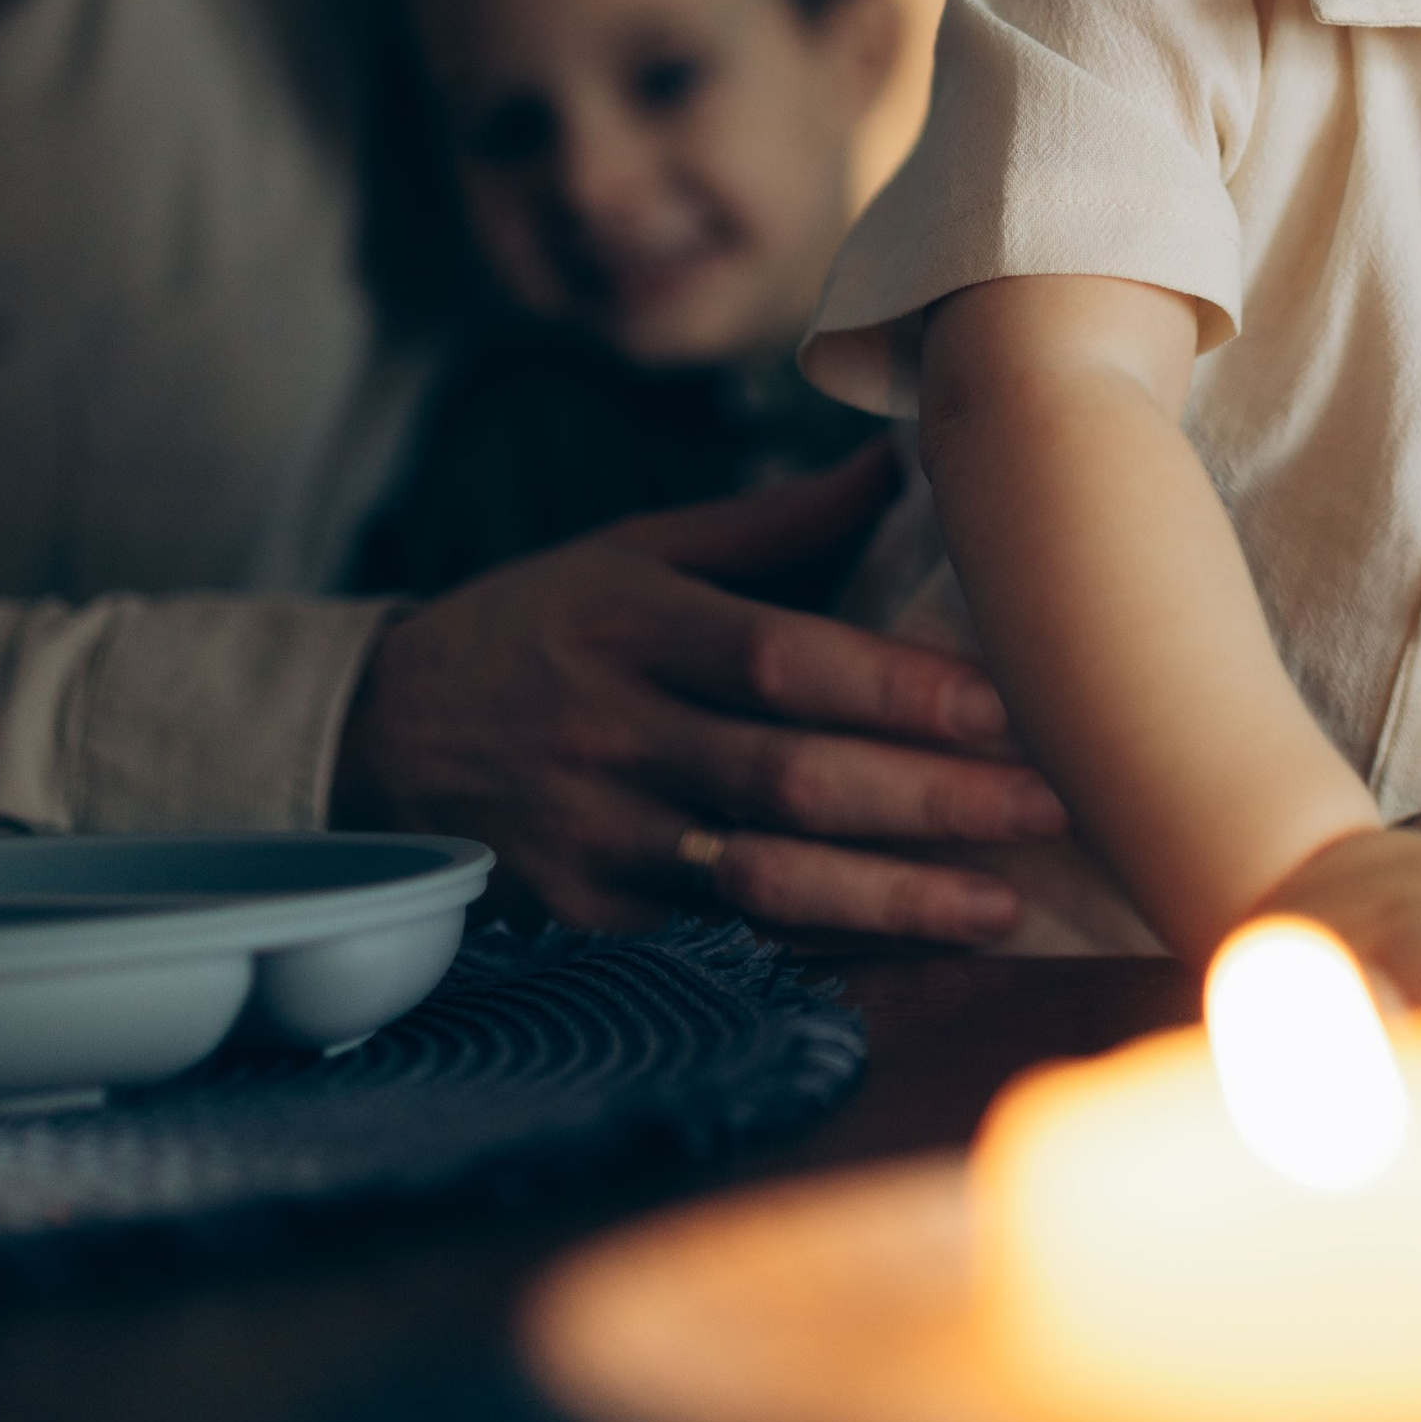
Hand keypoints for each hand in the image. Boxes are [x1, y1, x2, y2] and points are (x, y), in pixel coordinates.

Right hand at [333, 446, 1065, 939]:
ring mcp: (595, 841)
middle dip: (928, 800)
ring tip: (1001, 903)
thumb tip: (898, 461)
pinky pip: (721, 947)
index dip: (896, 689)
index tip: (1006, 706)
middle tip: (1047, 805)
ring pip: (759, 882)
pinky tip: (913, 959)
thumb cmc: (538, 631)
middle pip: (787, 779)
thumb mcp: (631, 553)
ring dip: (891, 901)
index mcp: (633, 625)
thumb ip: (770, 525)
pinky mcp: (584, 926)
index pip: (781, 659)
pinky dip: (823, 957)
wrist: (372, 741)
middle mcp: (613, 735)